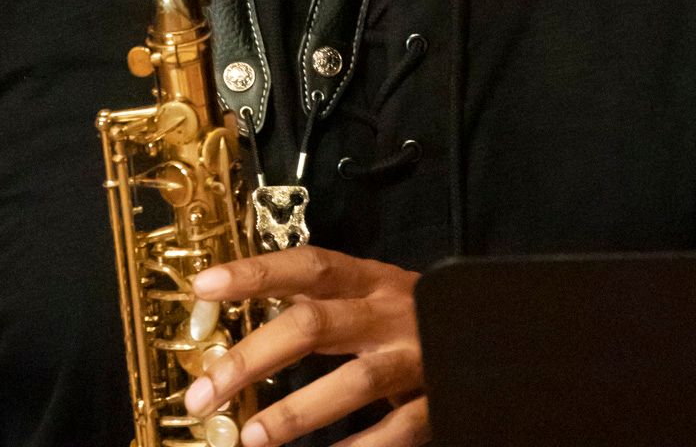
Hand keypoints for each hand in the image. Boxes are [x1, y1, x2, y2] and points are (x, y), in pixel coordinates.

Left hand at [182, 245, 429, 445]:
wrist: (491, 330)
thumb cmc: (408, 318)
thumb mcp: (368, 297)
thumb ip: (316, 303)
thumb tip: (238, 312)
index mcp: (370, 279)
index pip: (308, 266)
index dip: (257, 273)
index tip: (204, 285)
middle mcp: (389, 313)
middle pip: (317, 324)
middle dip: (257, 356)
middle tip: (206, 389)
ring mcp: (415, 357)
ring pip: (355, 381)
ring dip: (298, 410)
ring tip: (251, 437)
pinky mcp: (437, 401)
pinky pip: (396, 431)